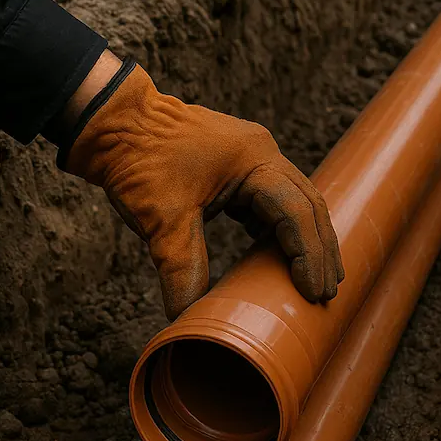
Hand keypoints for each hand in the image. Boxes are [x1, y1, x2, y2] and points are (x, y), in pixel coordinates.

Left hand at [58, 57, 343, 319]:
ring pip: (294, 201)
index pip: (297, 214)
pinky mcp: (236, 164)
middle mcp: (262, 153)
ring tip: (314, 278)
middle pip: (308, 205)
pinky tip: (280, 254)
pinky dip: (280, 228)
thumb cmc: (137, 159)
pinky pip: (271, 197)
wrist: (111, 120)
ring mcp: (252, 155)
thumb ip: (182, 271)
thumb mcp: (162, 221)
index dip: (309, 256)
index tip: (315, 293)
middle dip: (320, 250)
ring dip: (305, 238)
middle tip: (328, 291)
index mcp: (254, 161)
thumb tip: (188, 320)